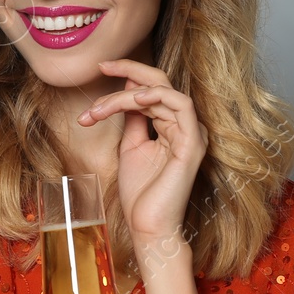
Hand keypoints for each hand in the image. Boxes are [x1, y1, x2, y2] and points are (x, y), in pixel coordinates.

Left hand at [77, 59, 207, 244]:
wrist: (148, 227)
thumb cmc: (140, 193)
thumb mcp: (131, 146)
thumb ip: (133, 119)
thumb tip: (126, 92)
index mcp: (172, 127)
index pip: (153, 89)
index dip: (127, 76)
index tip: (100, 69)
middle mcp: (186, 127)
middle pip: (160, 83)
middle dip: (129, 70)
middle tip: (102, 66)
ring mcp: (192, 134)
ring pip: (163, 92)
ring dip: (128, 94)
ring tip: (101, 109)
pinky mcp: (193, 144)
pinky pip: (181, 105)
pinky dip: (157, 96)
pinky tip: (133, 99)